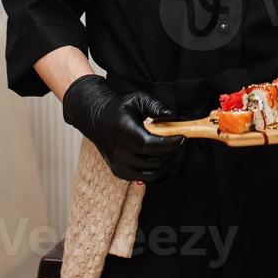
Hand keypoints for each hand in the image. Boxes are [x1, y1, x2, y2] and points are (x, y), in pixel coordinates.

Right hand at [61, 75, 184, 182]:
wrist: (96, 120)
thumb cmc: (119, 108)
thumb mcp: (136, 99)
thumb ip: (155, 106)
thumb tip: (171, 115)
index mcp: (124, 132)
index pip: (151, 144)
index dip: (169, 144)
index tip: (181, 137)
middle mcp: (119, 151)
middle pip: (154, 159)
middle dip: (171, 152)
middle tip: (179, 141)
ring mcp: (118, 164)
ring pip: (151, 172)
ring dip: (166, 163)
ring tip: (172, 150)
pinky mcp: (119, 172)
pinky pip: (144, 177)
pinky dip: (156, 171)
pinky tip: (162, 159)